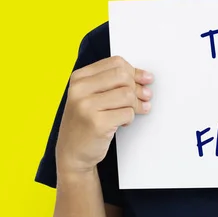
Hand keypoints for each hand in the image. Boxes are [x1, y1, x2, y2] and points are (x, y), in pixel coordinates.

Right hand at [56, 56, 153, 174]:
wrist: (71, 154)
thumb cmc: (86, 122)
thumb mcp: (93, 96)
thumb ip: (115, 82)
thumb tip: (146, 77)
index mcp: (79, 78)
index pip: (116, 63)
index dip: (135, 71)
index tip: (145, 79)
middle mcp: (79, 90)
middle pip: (123, 76)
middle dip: (137, 88)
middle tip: (144, 98)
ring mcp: (86, 107)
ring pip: (127, 94)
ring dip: (135, 105)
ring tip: (130, 113)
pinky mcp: (96, 124)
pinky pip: (127, 113)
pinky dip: (130, 118)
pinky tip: (122, 123)